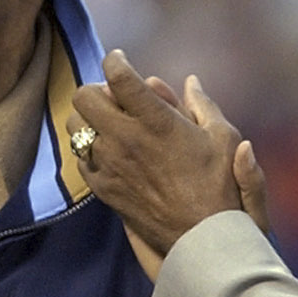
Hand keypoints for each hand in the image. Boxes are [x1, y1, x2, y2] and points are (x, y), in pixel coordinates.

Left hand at [70, 51, 255, 267]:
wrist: (200, 237)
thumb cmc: (219, 186)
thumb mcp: (223, 138)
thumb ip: (202, 105)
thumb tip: (191, 81)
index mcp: (156, 120)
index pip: (118, 75)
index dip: (116, 60)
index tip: (121, 60)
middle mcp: (126, 139)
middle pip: (84, 95)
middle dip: (97, 89)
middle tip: (115, 97)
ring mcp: (109, 165)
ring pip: (74, 124)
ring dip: (89, 118)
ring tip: (110, 123)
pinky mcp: (102, 187)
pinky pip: (79, 156)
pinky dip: (90, 148)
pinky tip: (110, 152)